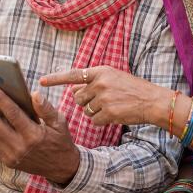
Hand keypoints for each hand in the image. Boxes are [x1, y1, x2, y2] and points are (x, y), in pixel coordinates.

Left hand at [0, 85, 79, 184]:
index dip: (0, 99)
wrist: (61, 167)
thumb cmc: (60, 140)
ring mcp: (12, 156)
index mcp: (34, 135)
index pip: (12, 113)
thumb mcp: (59, 122)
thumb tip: (34, 94)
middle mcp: (21, 147)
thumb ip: (46, 108)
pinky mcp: (8, 161)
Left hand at [40, 66, 169, 126]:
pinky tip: (114, 115)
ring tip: (112, 106)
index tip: (41, 81)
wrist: (152, 101)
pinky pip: (94, 120)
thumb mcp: (113, 77)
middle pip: (78, 98)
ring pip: (86, 110)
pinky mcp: (108, 113)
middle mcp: (100, 83)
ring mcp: (104, 98)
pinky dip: (102, 120)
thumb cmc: (133, 89)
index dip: (55, 78)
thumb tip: (73, 92)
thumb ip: (93, 82)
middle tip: (103, 101)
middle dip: (86, 102)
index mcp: (100, 71)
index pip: (73, 74)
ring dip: (95, 112)